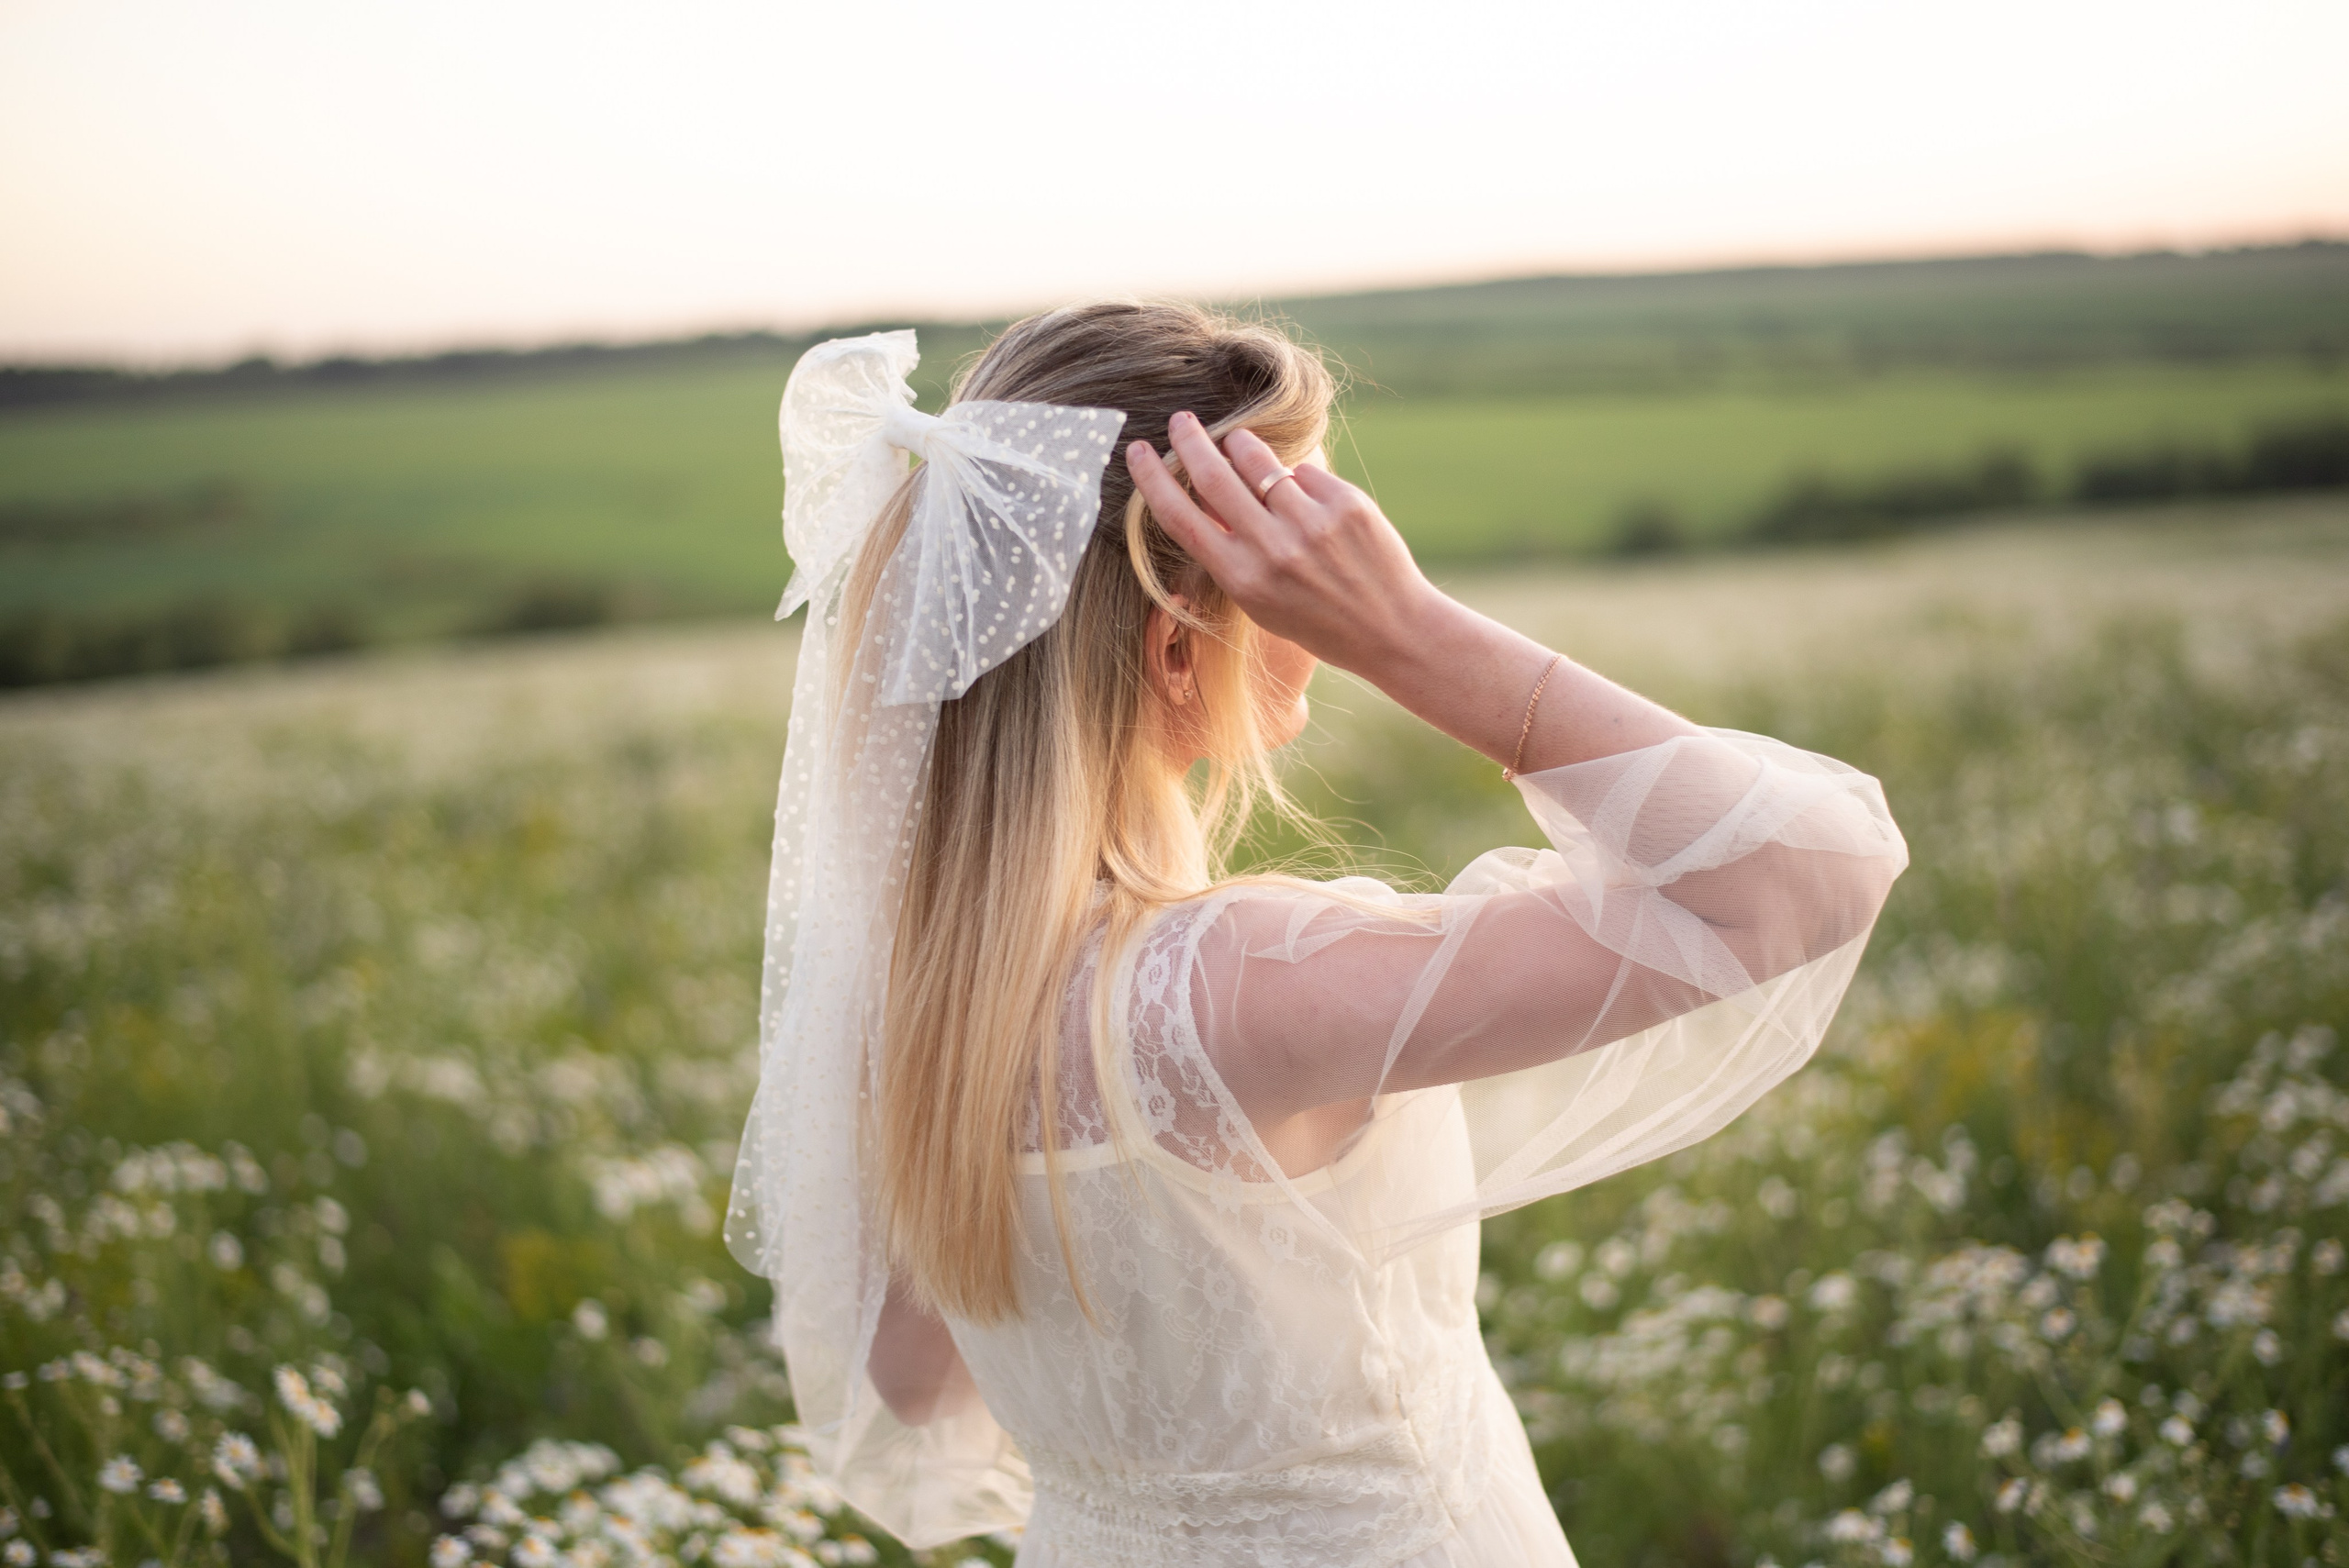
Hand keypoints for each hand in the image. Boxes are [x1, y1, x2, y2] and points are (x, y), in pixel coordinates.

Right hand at [1126, 413, 1440, 679]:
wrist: (1392, 629)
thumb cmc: (1318, 619)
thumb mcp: (1262, 601)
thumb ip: (1232, 552)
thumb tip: (1205, 499)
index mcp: (1242, 579)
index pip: (1181, 518)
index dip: (1152, 479)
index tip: (1137, 452)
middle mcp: (1273, 549)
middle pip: (1213, 476)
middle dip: (1190, 440)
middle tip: (1181, 420)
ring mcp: (1311, 524)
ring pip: (1259, 460)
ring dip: (1242, 446)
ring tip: (1238, 444)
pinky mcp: (1346, 504)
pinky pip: (1305, 472)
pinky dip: (1299, 478)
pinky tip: (1308, 499)